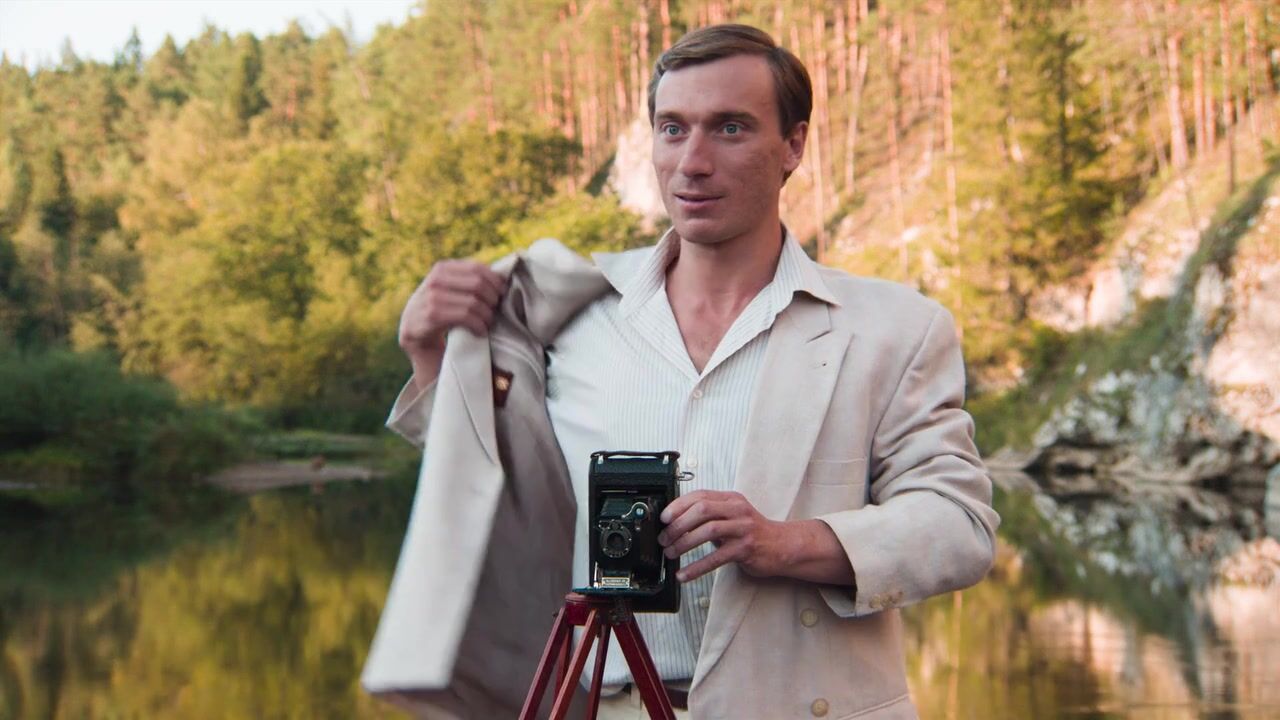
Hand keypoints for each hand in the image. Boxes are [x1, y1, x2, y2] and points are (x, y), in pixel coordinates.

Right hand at [398, 259, 505, 382]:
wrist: (413, 329)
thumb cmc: (440, 307)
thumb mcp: (449, 287)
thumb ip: (467, 278)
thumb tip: (503, 275)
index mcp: (443, 268)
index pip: (478, 268)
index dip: (495, 281)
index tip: (502, 294)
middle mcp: (436, 279)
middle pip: (478, 284)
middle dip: (492, 299)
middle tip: (495, 310)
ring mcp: (432, 297)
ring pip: (474, 302)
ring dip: (487, 316)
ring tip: (488, 323)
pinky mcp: (433, 315)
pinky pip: (466, 317)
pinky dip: (478, 325)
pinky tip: (480, 331)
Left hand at [657, 490, 790, 582]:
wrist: (782, 546)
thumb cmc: (752, 532)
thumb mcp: (732, 517)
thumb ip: (710, 516)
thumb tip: (677, 522)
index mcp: (730, 499)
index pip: (700, 495)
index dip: (678, 505)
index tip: (663, 518)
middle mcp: (737, 510)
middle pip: (702, 510)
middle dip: (678, 525)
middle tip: (664, 539)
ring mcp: (743, 529)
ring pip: (708, 530)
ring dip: (684, 543)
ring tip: (671, 554)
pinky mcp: (746, 549)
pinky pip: (716, 558)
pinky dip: (697, 567)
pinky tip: (684, 575)